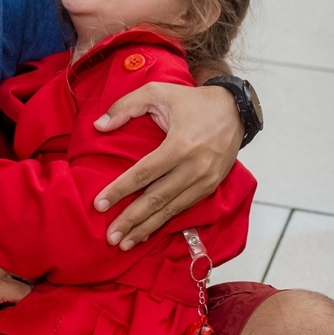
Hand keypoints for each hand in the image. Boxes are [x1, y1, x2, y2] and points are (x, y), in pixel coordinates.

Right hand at [0, 233, 32, 321]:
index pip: (13, 236)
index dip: (22, 248)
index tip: (29, 255)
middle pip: (25, 252)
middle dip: (30, 264)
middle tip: (35, 273)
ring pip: (28, 273)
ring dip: (29, 282)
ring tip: (28, 288)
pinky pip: (22, 294)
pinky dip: (24, 299)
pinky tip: (19, 302)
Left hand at [92, 83, 241, 249]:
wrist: (235, 109)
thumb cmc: (191, 100)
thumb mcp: (157, 91)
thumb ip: (125, 106)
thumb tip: (98, 126)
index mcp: (180, 145)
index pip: (143, 173)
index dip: (120, 190)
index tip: (99, 204)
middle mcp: (194, 167)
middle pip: (157, 199)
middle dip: (131, 219)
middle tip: (110, 237)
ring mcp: (205, 180)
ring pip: (171, 210)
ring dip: (146, 228)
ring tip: (124, 243)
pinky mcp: (211, 187)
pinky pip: (184, 209)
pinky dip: (164, 222)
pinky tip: (147, 232)